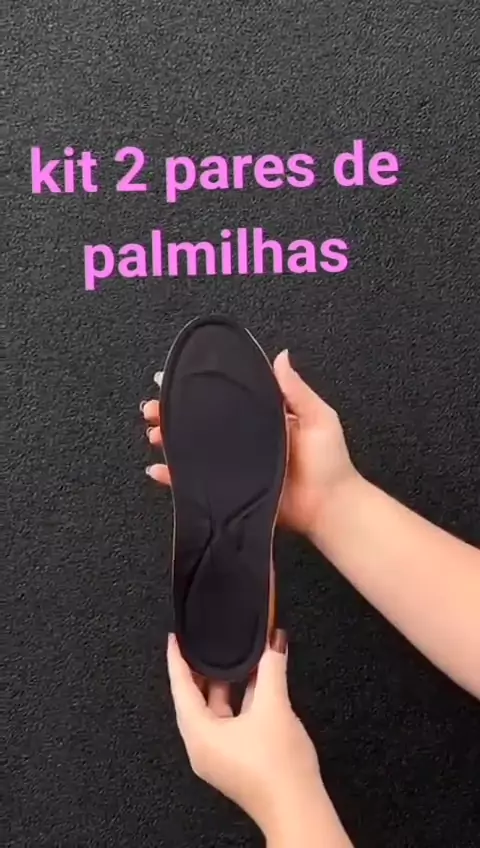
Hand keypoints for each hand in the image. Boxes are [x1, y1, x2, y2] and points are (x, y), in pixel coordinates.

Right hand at [141, 349, 356, 538]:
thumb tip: (281, 356)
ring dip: (169, 440)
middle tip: (152, 407)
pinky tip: (158, 470)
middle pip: (201, 423)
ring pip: (193, 449)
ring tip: (153, 433)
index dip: (197, 390)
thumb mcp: (317, 417)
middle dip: (172, 413)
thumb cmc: (329, 463)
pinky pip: (195, 483)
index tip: (172, 378)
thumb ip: (296, 390)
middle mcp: (244, 440)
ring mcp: (234, 465)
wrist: (330, 507)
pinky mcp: (229, 490)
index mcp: (261, 419)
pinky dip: (174, 478)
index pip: (224, 399)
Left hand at [166, 630, 324, 837]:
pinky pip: (230, 721)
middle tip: (203, 644)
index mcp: (200, 735)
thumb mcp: (274, 707)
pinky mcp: (236, 760)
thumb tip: (274, 642)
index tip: (175, 640)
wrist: (298, 807)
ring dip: (225, 685)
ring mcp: (220, 755)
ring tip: (235, 659)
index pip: (181, 689)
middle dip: (202, 671)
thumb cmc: (279, 770)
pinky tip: (256, 685)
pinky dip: (239, 700)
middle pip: (194, 700)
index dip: (177, 660)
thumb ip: (272, 668)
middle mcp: (203, 747)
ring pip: (215, 711)